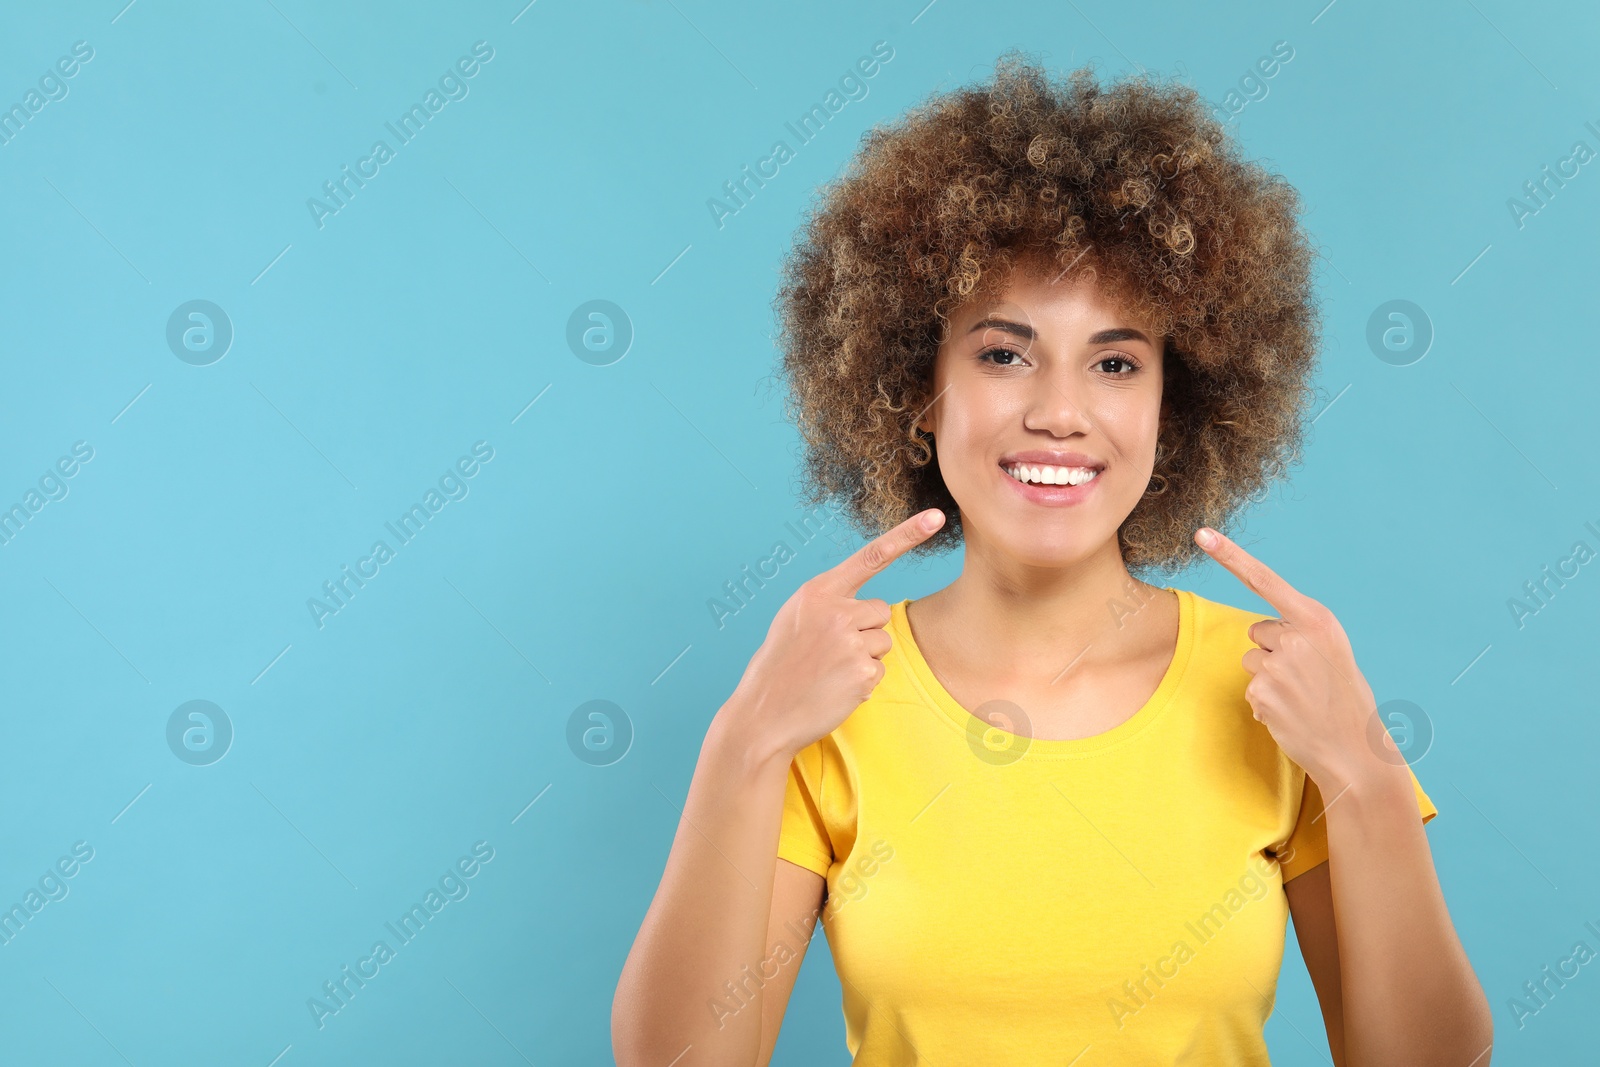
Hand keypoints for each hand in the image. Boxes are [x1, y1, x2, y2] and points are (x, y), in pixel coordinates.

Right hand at [728, 508, 945, 761]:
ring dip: (864, 658)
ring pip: (883, 643)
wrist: (764, 714)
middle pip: (880, 612)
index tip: (936, 517)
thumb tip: (871, 610)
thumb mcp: (795, 619)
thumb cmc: (780, 666)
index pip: (871, 556)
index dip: (907, 535)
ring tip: (828, 672)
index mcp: (818, 592)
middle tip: (828, 653)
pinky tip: (834, 689)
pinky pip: (879, 671)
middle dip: (864, 632)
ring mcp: (850, 642)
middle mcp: (836, 611)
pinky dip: (862, 683)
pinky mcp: (862, 672)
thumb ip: (829, 604)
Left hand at [1194, 526, 1401, 793]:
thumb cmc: (1343, 698)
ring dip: (1267, 679)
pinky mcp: (1262, 691)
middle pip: (1257, 632)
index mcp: (1316, 620)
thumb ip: (1300, 633)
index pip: (1265, 580)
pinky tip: (1292, 714)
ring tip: (1300, 698)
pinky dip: (1265, 702)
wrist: (1355, 750)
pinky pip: (1251, 689)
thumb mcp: (1332, 652)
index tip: (1202, 533)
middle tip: (1305, 679)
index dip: (1230, 555)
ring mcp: (1278, 664)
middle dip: (1272, 653)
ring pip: (1251, 661)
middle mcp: (1296, 636)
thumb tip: (1261, 633)